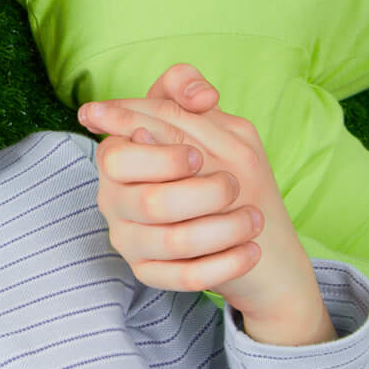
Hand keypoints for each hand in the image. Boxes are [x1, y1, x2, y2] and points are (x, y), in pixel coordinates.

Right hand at [79, 76, 334, 345]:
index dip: (163, 158)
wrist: (242, 229)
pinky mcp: (149, 273)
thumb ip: (185, 90)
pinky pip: (185, 278)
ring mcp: (129, 239)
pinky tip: (250, 249)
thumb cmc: (219, 168)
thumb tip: (199, 95)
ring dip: (225, 228)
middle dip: (206, 193)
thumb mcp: (208, 121)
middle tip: (236, 185)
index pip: (117, 157)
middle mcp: (114, 199)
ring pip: (174, 242)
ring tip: (254, 218)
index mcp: (117, 157)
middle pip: (149, 202)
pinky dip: (226, 263)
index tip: (199, 157)